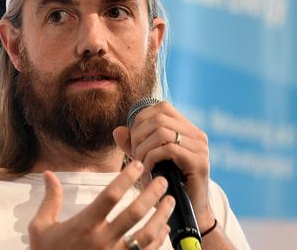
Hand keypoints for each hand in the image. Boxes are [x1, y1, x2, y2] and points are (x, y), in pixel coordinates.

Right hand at [29, 161, 174, 249]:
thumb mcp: (41, 227)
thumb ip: (50, 200)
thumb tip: (48, 174)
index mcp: (84, 225)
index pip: (110, 196)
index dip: (125, 178)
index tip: (135, 165)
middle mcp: (102, 240)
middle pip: (134, 213)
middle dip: (152, 194)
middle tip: (161, 181)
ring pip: (146, 235)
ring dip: (161, 216)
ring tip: (169, 202)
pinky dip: (158, 239)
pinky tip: (163, 228)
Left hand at [113, 101, 213, 230]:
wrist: (187, 211)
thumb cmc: (167, 184)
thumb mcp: (146, 160)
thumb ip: (133, 144)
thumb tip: (118, 130)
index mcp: (187, 129)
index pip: (162, 107)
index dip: (141, 119)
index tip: (133, 139)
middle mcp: (197, 135)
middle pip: (159, 117)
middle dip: (139, 134)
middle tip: (133, 154)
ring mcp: (200, 148)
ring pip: (162, 132)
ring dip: (143, 147)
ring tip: (139, 163)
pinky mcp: (199, 162)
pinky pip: (168, 149)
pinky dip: (151, 158)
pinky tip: (147, 170)